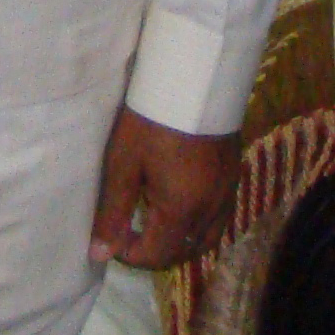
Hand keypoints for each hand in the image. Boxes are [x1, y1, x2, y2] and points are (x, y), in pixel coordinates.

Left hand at [88, 109, 239, 269]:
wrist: (194, 78)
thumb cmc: (151, 119)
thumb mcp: (123, 164)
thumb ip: (113, 212)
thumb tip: (100, 254)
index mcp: (182, 211)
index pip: (157, 256)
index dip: (130, 255)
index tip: (112, 236)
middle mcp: (211, 211)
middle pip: (184, 252)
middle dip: (156, 253)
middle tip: (130, 233)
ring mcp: (227, 194)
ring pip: (207, 239)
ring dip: (180, 242)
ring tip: (155, 224)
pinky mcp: (235, 176)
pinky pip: (220, 219)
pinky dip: (199, 226)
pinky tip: (182, 207)